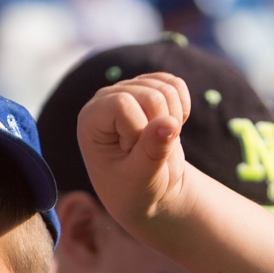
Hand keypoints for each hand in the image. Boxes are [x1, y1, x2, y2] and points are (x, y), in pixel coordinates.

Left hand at [76, 72, 192, 236]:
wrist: (146, 188)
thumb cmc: (134, 189)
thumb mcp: (141, 178)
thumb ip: (152, 151)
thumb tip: (169, 123)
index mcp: (91, 119)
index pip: (123, 104)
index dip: (137, 131)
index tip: (130, 153)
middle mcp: (106, 98)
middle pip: (149, 94)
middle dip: (160, 127)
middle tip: (148, 151)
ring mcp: (128, 89)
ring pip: (166, 88)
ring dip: (174, 120)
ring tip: (157, 142)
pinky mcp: (149, 88)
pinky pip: (175, 84)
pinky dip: (182, 108)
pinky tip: (169, 128)